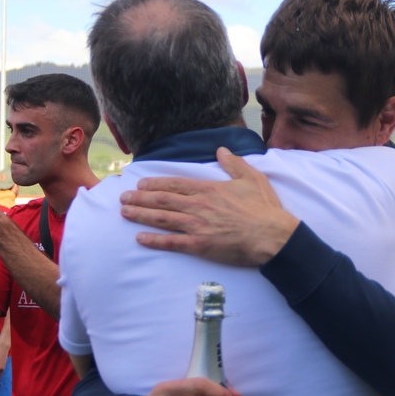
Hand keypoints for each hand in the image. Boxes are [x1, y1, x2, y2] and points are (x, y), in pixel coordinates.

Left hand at [120, 147, 299, 265]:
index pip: (175, 184)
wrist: (271, 235)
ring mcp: (197, 226)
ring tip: (125, 212)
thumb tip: (221, 150)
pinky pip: (171, 242)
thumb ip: (234, 164)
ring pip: (162, 218)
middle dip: (140, 198)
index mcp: (208, 189)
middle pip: (162, 200)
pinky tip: (140, 238)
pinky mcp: (199, 245)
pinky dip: (154, 240)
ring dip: (141, 215)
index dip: (156, 184)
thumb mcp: (252, 178)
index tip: (141, 184)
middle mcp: (198, 205)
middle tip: (123, 198)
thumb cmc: (264, 208)